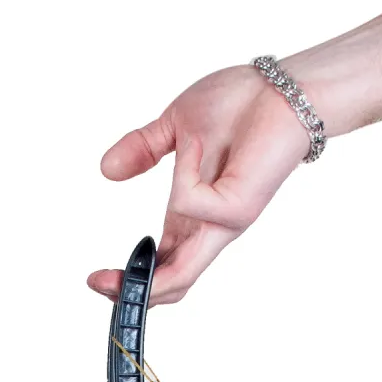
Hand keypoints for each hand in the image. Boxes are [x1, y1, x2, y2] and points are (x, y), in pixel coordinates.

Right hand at [87, 65, 309, 304]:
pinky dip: (182, 175)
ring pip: (181, 276)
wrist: (288, 88)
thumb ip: (141, 149)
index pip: (161, 264)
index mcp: (191, 214)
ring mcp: (225, 221)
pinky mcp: (238, 208)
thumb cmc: (243, 103)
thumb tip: (107, 170)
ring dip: (141, 277)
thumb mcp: (175, 125)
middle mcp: (208, 226)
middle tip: (95, 285)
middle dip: (129, 294)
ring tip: (109, 276)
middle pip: (171, 285)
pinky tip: (193, 147)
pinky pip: (190, 204)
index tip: (93, 277)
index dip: (129, 279)